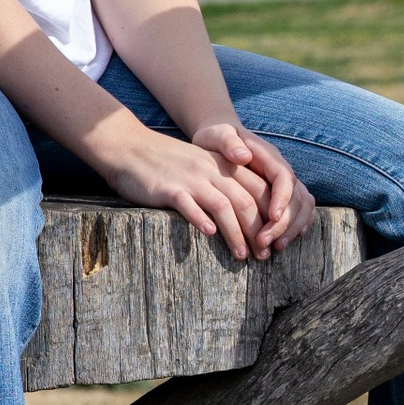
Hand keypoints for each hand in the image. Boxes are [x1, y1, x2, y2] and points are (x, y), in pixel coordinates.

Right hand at [81, 116, 313, 259]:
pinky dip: (202, 221)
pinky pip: (190, 206)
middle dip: (259, 231)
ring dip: (237, 234)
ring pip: (224, 207)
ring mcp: (191, 179)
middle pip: (245, 201)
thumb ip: (223, 181)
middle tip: (264, 255)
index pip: (258, 189)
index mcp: (222, 164)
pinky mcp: (170, 189)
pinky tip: (209, 236)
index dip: (270, 216)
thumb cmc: (166, 163)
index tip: (274, 239)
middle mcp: (211, 170)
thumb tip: (247, 212)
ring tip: (243, 256)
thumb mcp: (201, 165)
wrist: (129, 148)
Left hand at [186, 119, 316, 255]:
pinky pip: (300, 211)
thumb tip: (243, 155)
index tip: (273, 217)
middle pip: (296, 197)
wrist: (221, 138)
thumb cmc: (217, 138)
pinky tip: (283, 242)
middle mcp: (282, 170)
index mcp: (269, 156)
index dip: (282, 198)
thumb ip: (229, 143)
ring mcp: (284, 183)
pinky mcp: (282, 194)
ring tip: (275, 248)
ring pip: (302, 207)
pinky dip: (297, 226)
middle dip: (284, 223)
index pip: (284, 177)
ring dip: (293, 228)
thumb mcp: (218, 135)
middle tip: (263, 243)